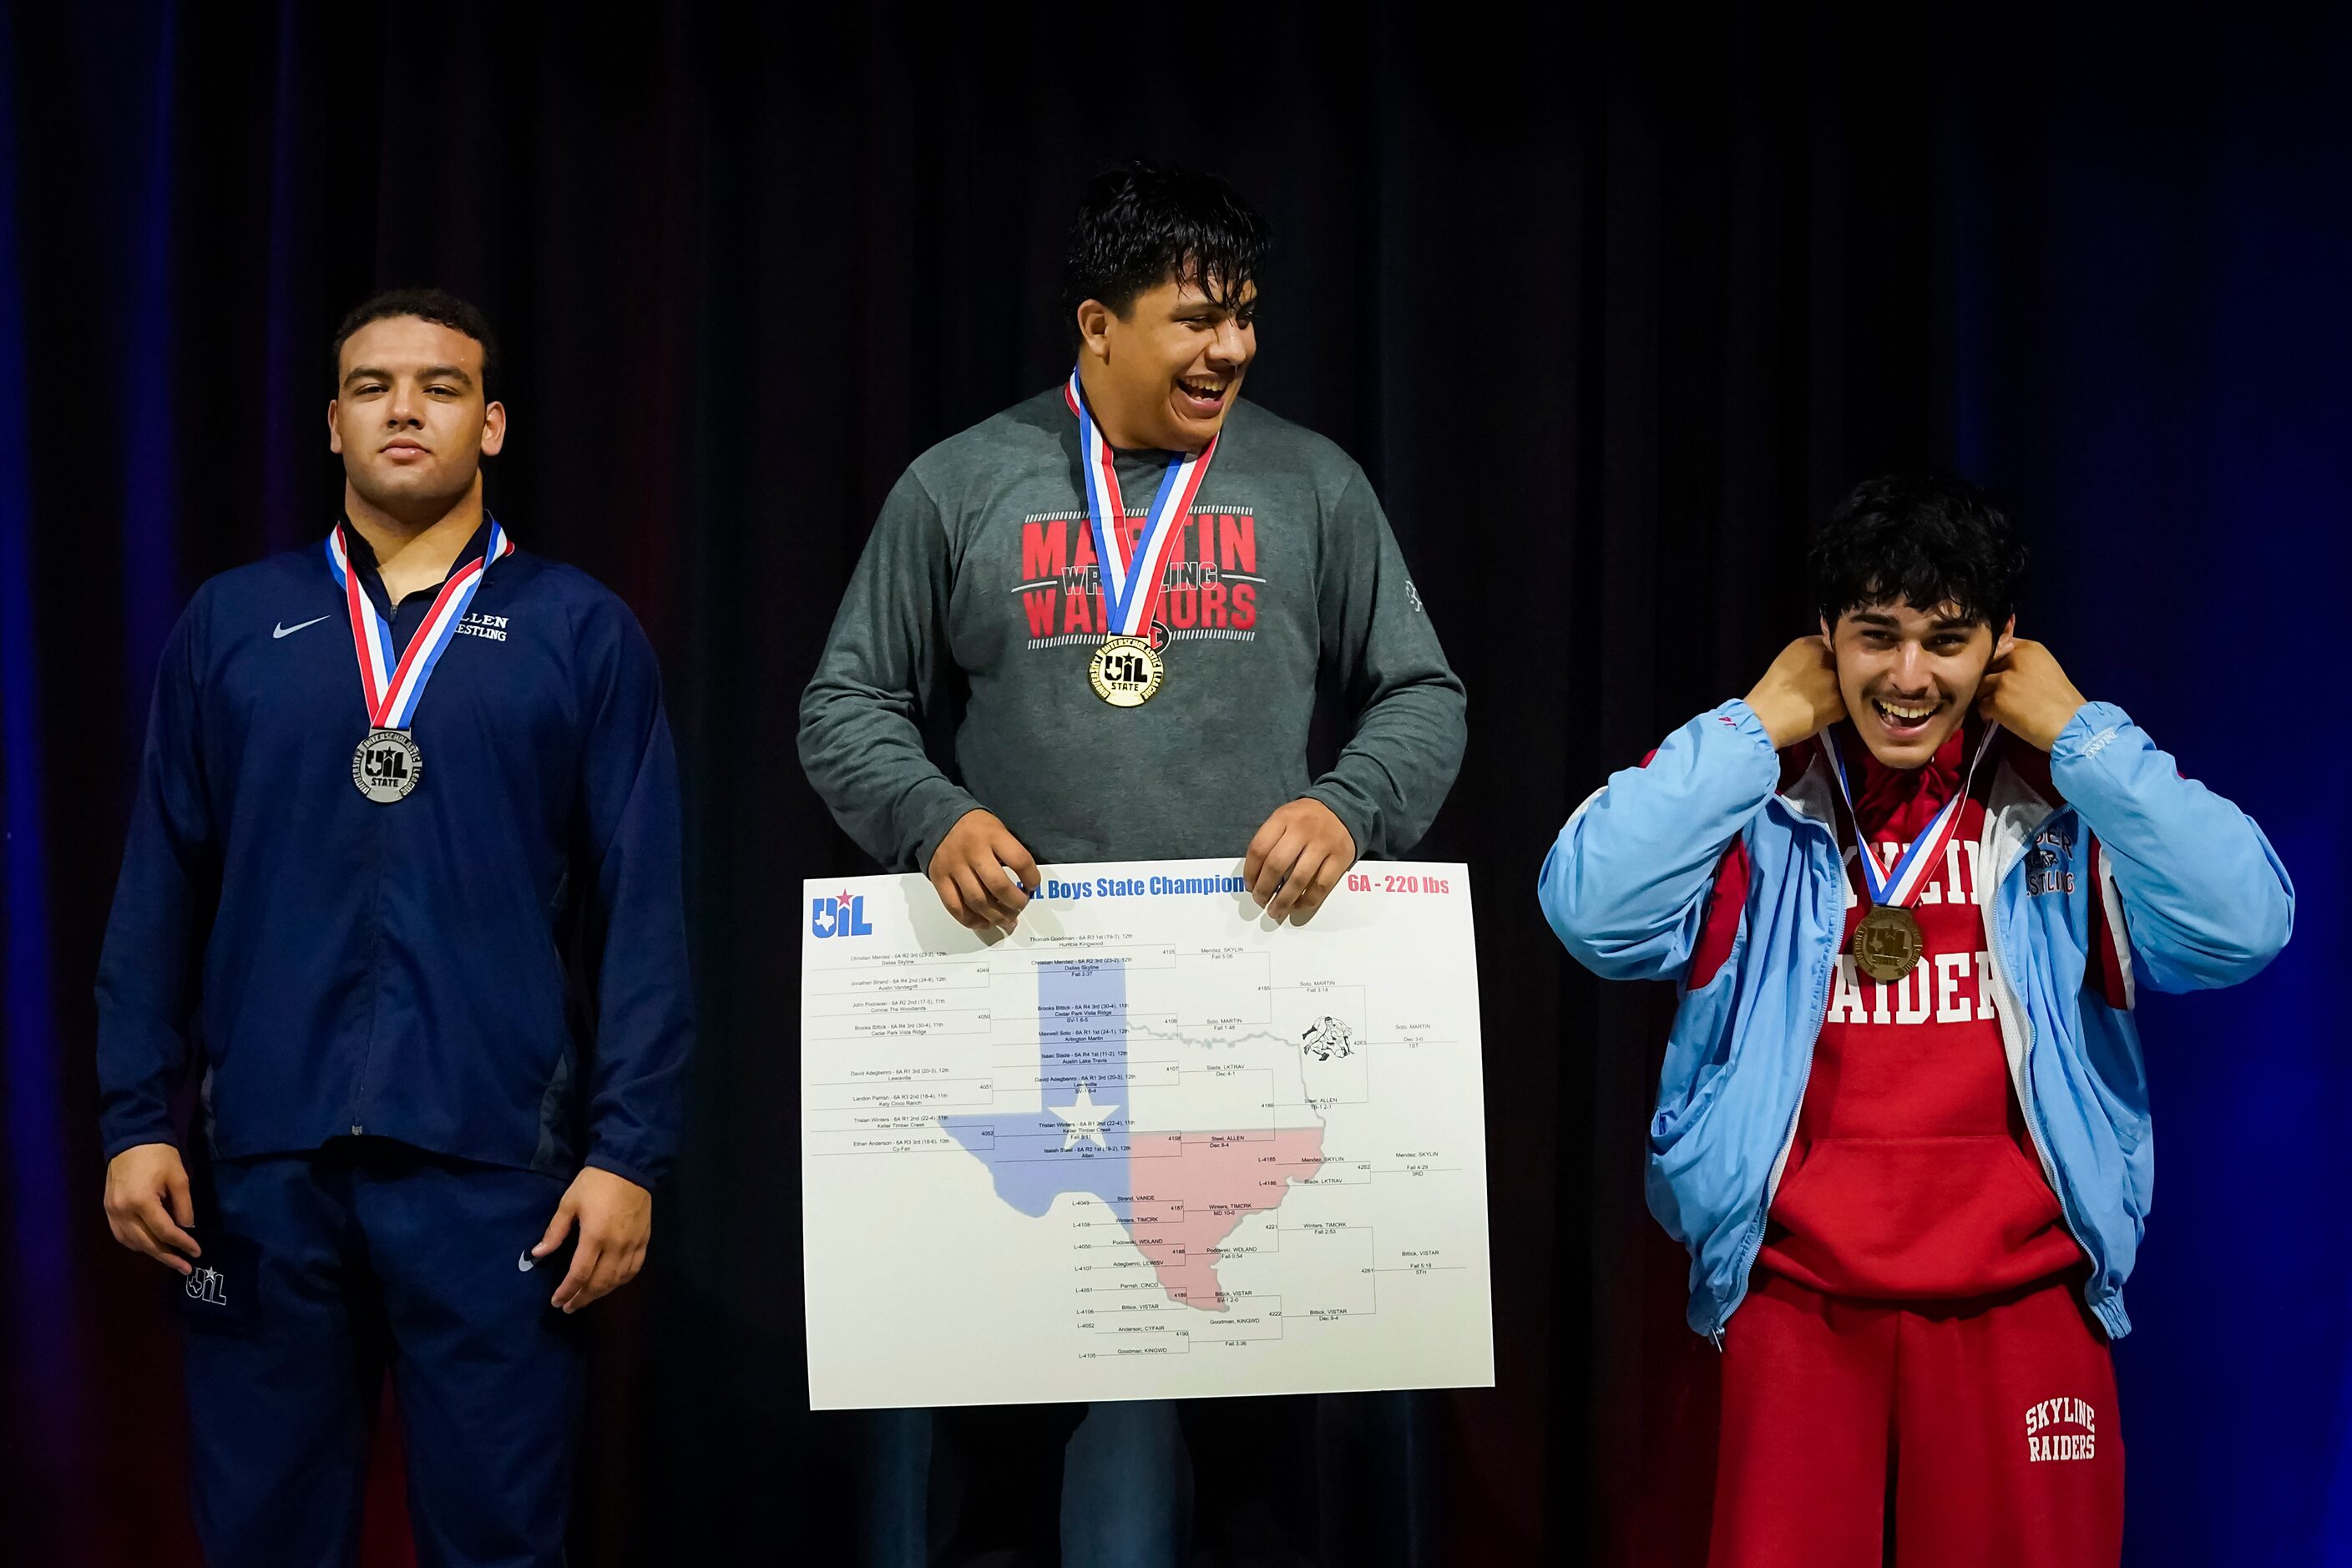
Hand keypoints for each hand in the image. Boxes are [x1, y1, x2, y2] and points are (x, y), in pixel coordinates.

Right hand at [103, 1142, 199, 1275]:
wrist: (131, 1139)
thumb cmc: (159, 1156)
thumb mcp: (179, 1178)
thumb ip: (184, 1206)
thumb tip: (187, 1229)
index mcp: (141, 1202)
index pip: (164, 1231)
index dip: (182, 1244)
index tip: (197, 1252)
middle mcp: (122, 1211)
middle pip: (146, 1243)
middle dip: (167, 1257)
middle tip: (185, 1268)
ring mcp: (111, 1212)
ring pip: (131, 1242)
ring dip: (151, 1252)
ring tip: (171, 1259)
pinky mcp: (107, 1209)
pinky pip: (121, 1235)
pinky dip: (136, 1243)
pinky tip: (150, 1246)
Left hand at [533, 1166, 652, 1312]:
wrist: (629, 1167)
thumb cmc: (595, 1183)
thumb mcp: (569, 1203)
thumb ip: (555, 1231)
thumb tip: (538, 1253)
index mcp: (595, 1237)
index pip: (580, 1274)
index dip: (567, 1291)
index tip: (556, 1301)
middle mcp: (616, 1246)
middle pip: (599, 1282)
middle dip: (582, 1297)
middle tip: (568, 1306)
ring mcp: (633, 1245)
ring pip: (617, 1280)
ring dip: (600, 1293)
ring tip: (586, 1298)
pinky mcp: (644, 1241)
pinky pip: (634, 1269)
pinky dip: (621, 1281)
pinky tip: (611, 1284)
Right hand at [928, 809, 1039, 932]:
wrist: (937, 819)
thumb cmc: (974, 827)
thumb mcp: (997, 828)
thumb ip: (1010, 852)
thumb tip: (1025, 885)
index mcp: (992, 835)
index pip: (1020, 861)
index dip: (1032, 878)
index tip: (1033, 886)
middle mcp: (973, 851)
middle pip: (998, 886)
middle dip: (1015, 903)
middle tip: (1021, 906)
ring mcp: (954, 866)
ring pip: (977, 901)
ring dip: (996, 916)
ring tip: (1007, 921)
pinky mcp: (939, 879)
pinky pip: (955, 907)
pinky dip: (972, 920)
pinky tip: (984, 922)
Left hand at [1244, 798, 1357, 923]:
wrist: (1342, 808)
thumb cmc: (1306, 819)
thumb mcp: (1283, 818)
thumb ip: (1270, 841)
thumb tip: (1256, 878)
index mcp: (1283, 818)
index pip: (1259, 848)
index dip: (1250, 872)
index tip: (1249, 886)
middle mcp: (1302, 830)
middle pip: (1276, 865)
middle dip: (1264, 889)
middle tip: (1260, 901)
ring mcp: (1323, 844)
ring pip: (1299, 879)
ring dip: (1283, 900)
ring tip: (1275, 910)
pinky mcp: (1340, 858)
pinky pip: (1321, 886)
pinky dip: (1307, 901)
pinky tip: (1297, 906)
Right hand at [1744, 636, 1846, 747]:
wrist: (1762, 719)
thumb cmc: (1770, 691)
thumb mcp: (1788, 660)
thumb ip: (1810, 654)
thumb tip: (1830, 655)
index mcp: (1809, 644)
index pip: (1833, 643)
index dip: (1832, 655)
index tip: (1826, 666)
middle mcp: (1826, 658)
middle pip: (1844, 663)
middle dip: (1838, 673)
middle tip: (1823, 686)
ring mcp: (1835, 681)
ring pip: (1847, 684)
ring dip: (1839, 691)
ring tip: (1822, 700)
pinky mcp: (1840, 703)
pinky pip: (1846, 704)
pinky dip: (1837, 709)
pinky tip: (1821, 713)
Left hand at [1976, 636, 2085, 751]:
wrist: (2069, 723)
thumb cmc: (2061, 699)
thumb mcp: (2045, 668)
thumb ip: (2022, 661)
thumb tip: (1999, 659)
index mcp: (2029, 649)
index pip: (1998, 645)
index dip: (1996, 661)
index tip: (2001, 673)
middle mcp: (2014, 659)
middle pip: (1986, 666)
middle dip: (1990, 680)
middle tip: (2003, 694)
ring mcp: (2004, 680)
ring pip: (1981, 686)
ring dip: (1988, 697)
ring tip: (2003, 708)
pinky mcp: (1997, 700)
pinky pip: (1981, 705)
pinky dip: (1988, 713)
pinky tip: (2002, 718)